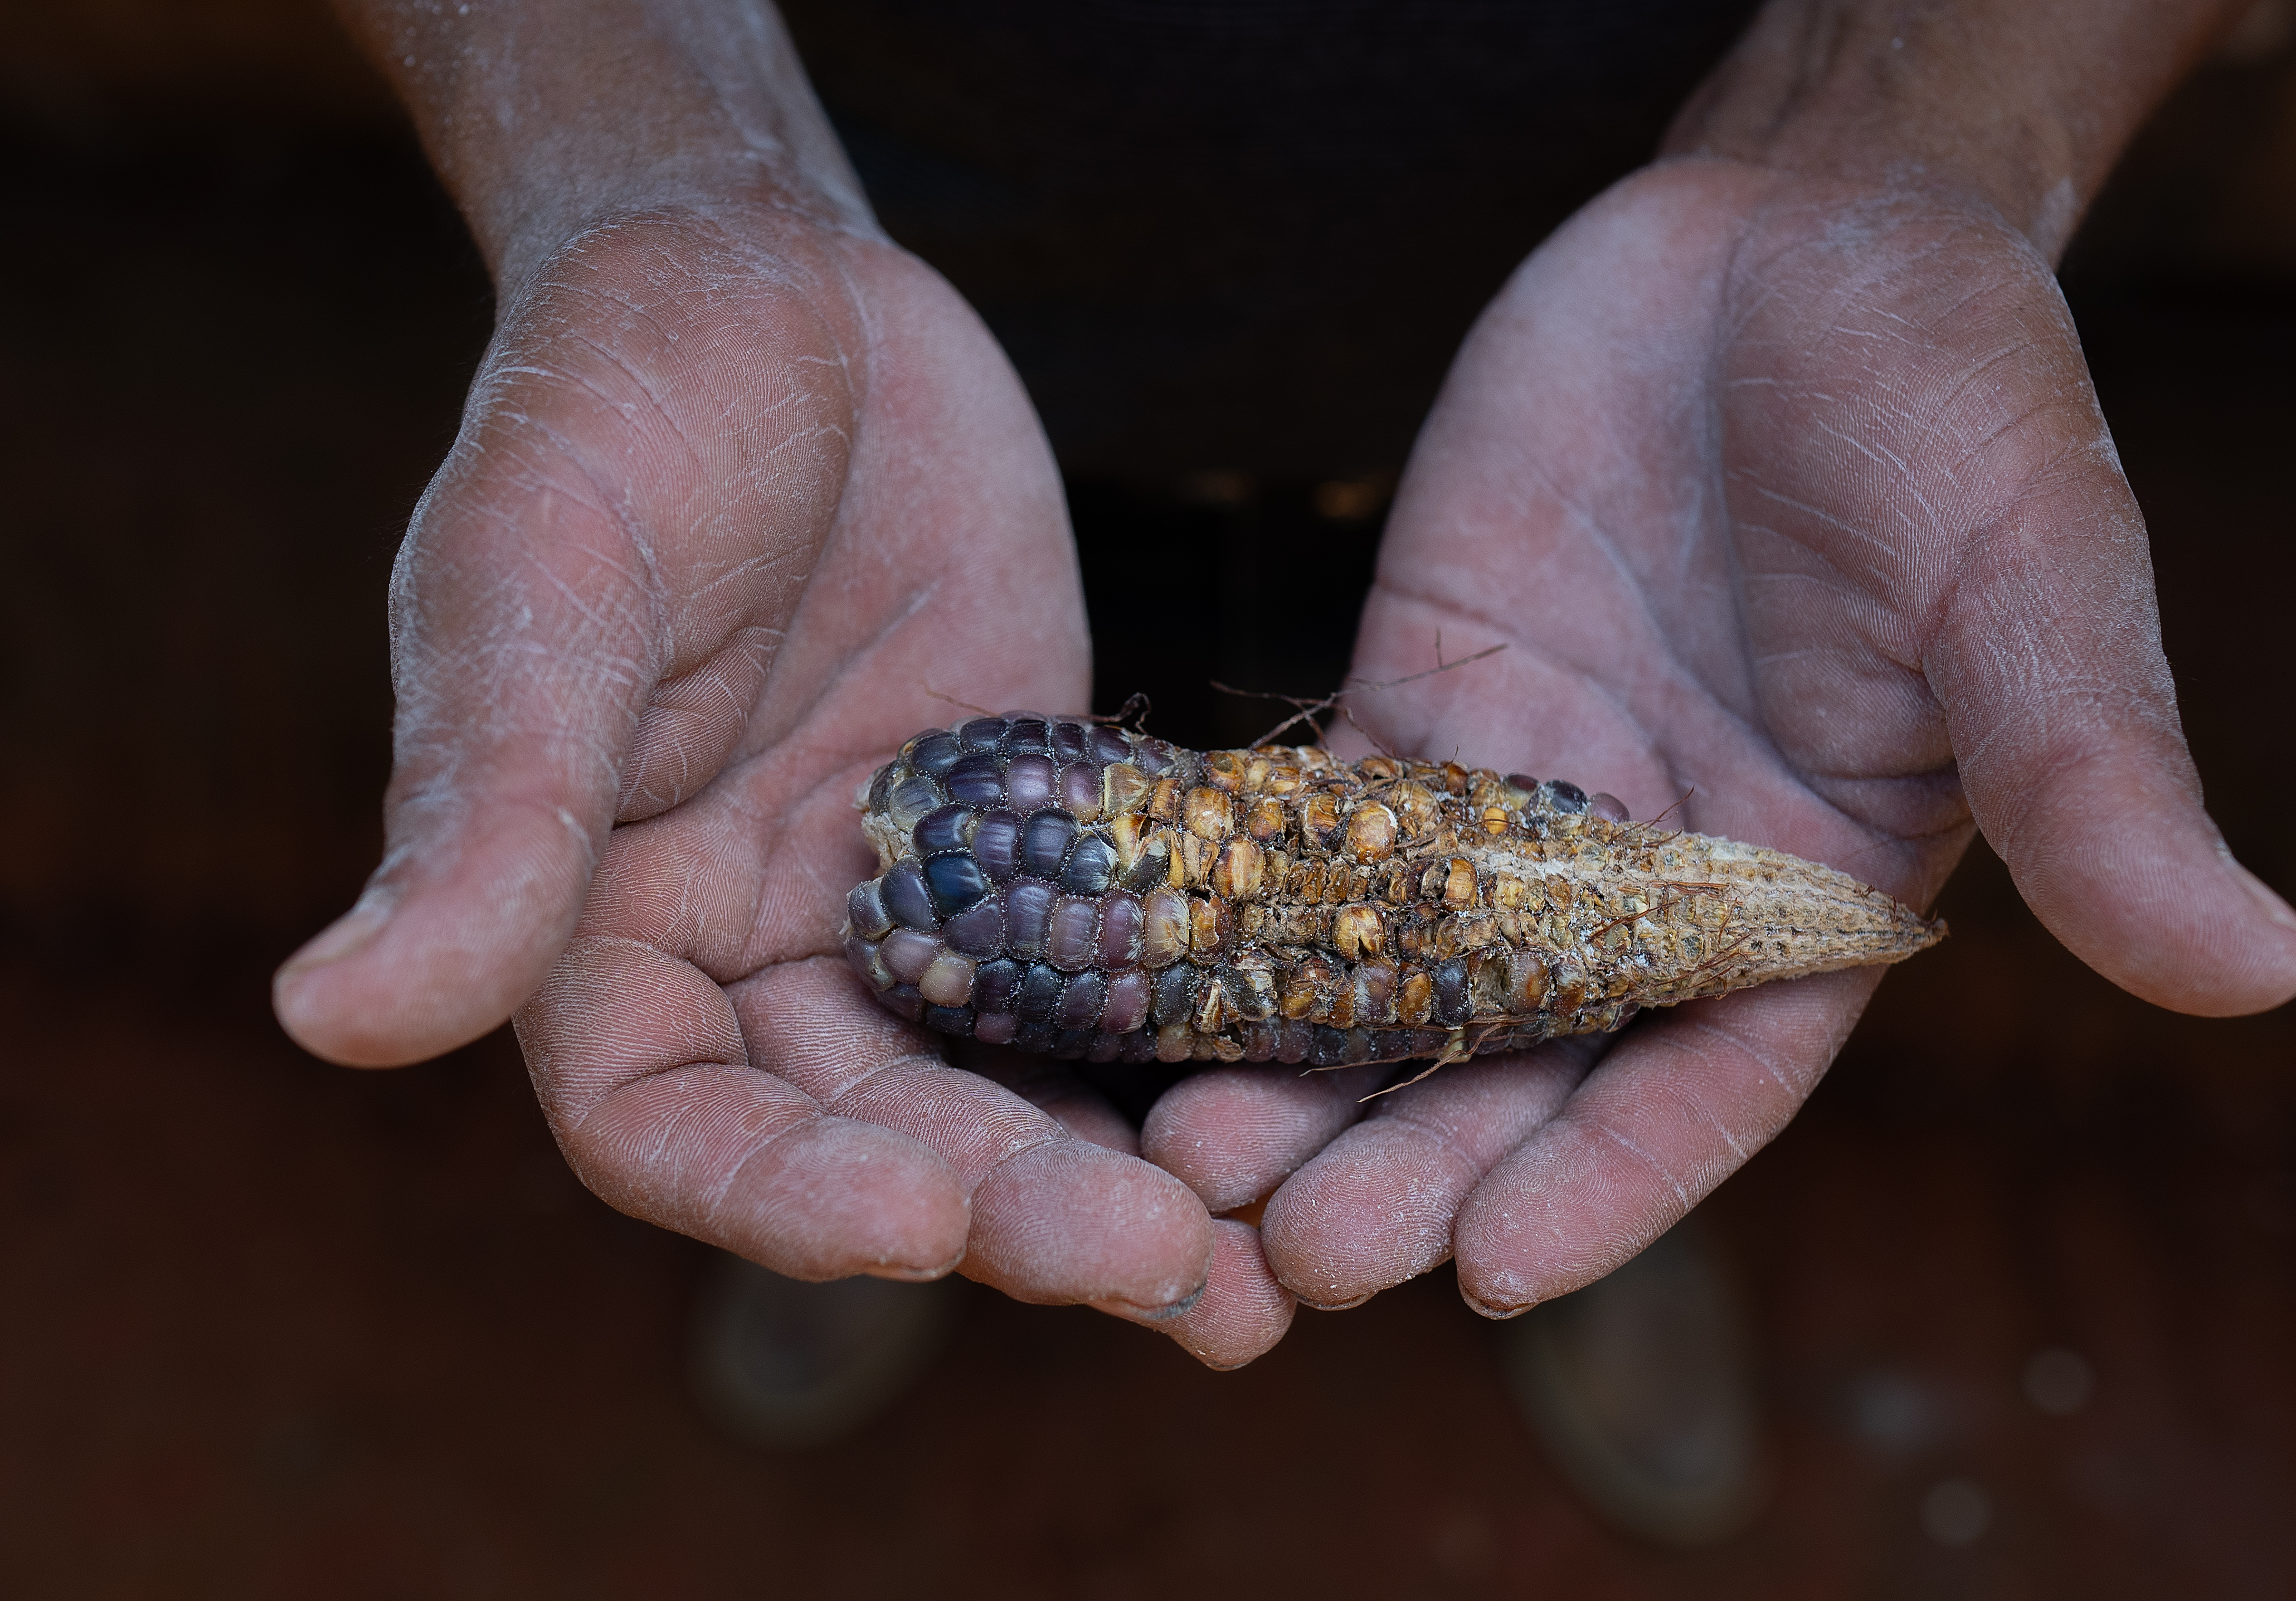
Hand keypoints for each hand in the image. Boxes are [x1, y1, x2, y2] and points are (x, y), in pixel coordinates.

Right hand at [274, 0, 1287, 1361]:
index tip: (917, 1223)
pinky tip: (1308, 1105)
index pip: (669, 1123)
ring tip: (1252, 1284)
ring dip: (1120, 1186)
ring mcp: (905, 904)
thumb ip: (483, 803)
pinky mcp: (1035, 839)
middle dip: (1007, 1215)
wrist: (776, 293)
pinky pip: (1115, 968)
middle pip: (870, 1136)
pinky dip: (1194, 1049)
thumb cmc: (611, 409)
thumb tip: (331, 1020)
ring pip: (1005, 1085)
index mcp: (594, 929)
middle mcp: (751, 951)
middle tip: (1169, 1276)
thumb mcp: (535, 582)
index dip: (781, 1193)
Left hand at [1142, 153, 2295, 1317]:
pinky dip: (1238, 913)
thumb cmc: (1953, 403)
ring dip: (1300, 1078)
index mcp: (1806, 900)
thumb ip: (2097, 781)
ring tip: (1186, 1167)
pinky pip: (1316, 835)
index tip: (1490, 1273)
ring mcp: (1523, 798)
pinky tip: (1147, 988)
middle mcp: (1653, 881)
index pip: (1701, 1086)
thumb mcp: (2034, 586)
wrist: (1793, 243)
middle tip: (1287, 1256)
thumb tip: (2258, 969)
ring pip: (1395, 976)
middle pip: (1519, 1065)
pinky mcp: (1418, 702)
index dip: (1601, 1185)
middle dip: (1409, 1163)